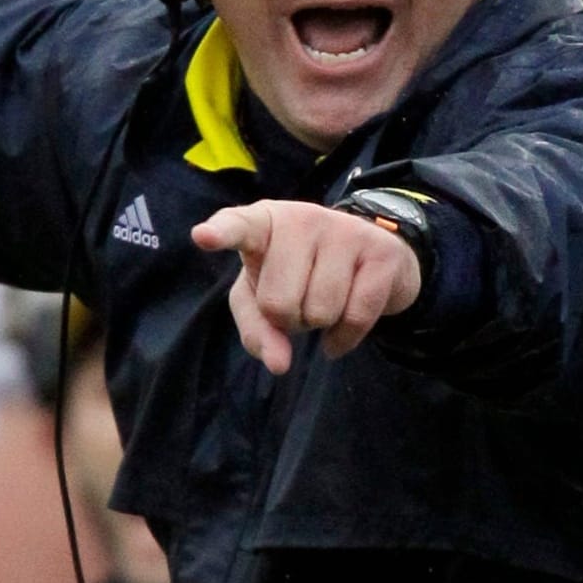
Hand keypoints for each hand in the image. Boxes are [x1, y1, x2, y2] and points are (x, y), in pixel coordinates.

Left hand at [191, 199, 421, 374]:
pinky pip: (356, 317)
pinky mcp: (380, 251)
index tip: (202, 236)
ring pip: (320, 312)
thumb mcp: (263, 297)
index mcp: (262, 222)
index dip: (220, 233)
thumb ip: (257, 328)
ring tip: (324, 298)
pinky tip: (343, 325)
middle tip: (301, 296)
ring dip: (320, 323)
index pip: (237, 227)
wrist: (370, 257)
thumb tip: (279, 364)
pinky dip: (346, 337)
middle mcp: (301, 218)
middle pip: (278, 303)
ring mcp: (343, 230)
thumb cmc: (300, 275)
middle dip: (290, 318)